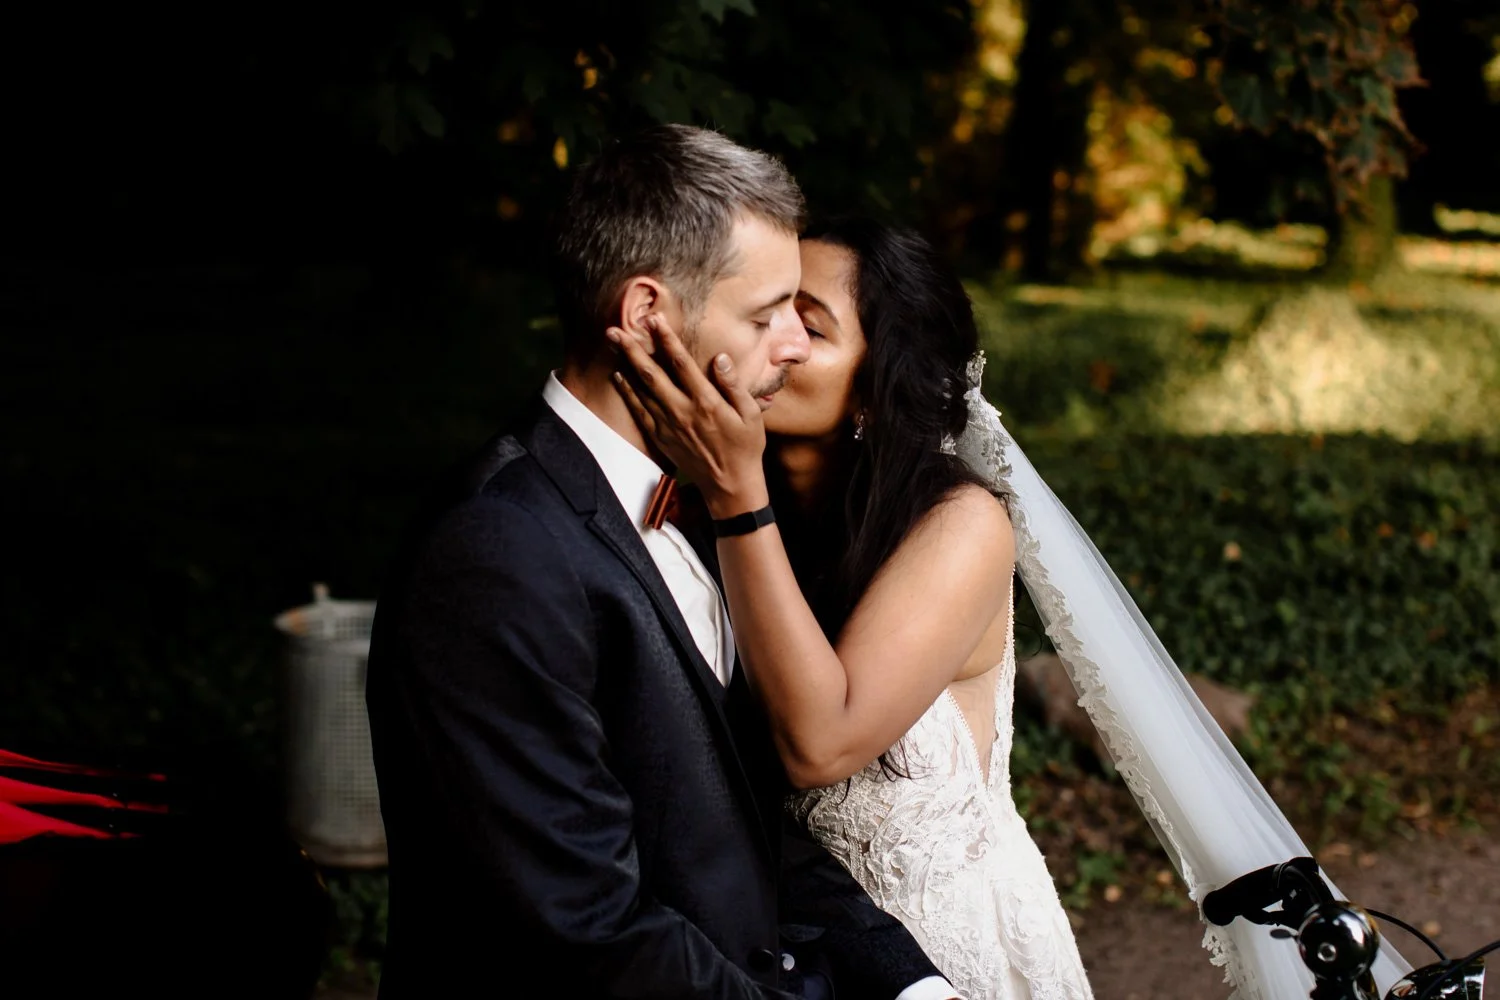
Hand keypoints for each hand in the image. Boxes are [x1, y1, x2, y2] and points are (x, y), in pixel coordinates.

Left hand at [609, 314, 769, 517]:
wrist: (730, 486)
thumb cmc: (745, 447)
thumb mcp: (751, 414)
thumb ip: (733, 385)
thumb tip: (719, 358)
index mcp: (706, 402)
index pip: (681, 364)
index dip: (666, 339)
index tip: (654, 319)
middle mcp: (682, 411)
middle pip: (651, 374)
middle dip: (632, 348)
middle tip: (614, 329)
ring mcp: (668, 426)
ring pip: (641, 389)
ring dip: (625, 364)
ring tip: (612, 344)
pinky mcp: (661, 438)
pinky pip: (639, 411)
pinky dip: (627, 392)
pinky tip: (618, 376)